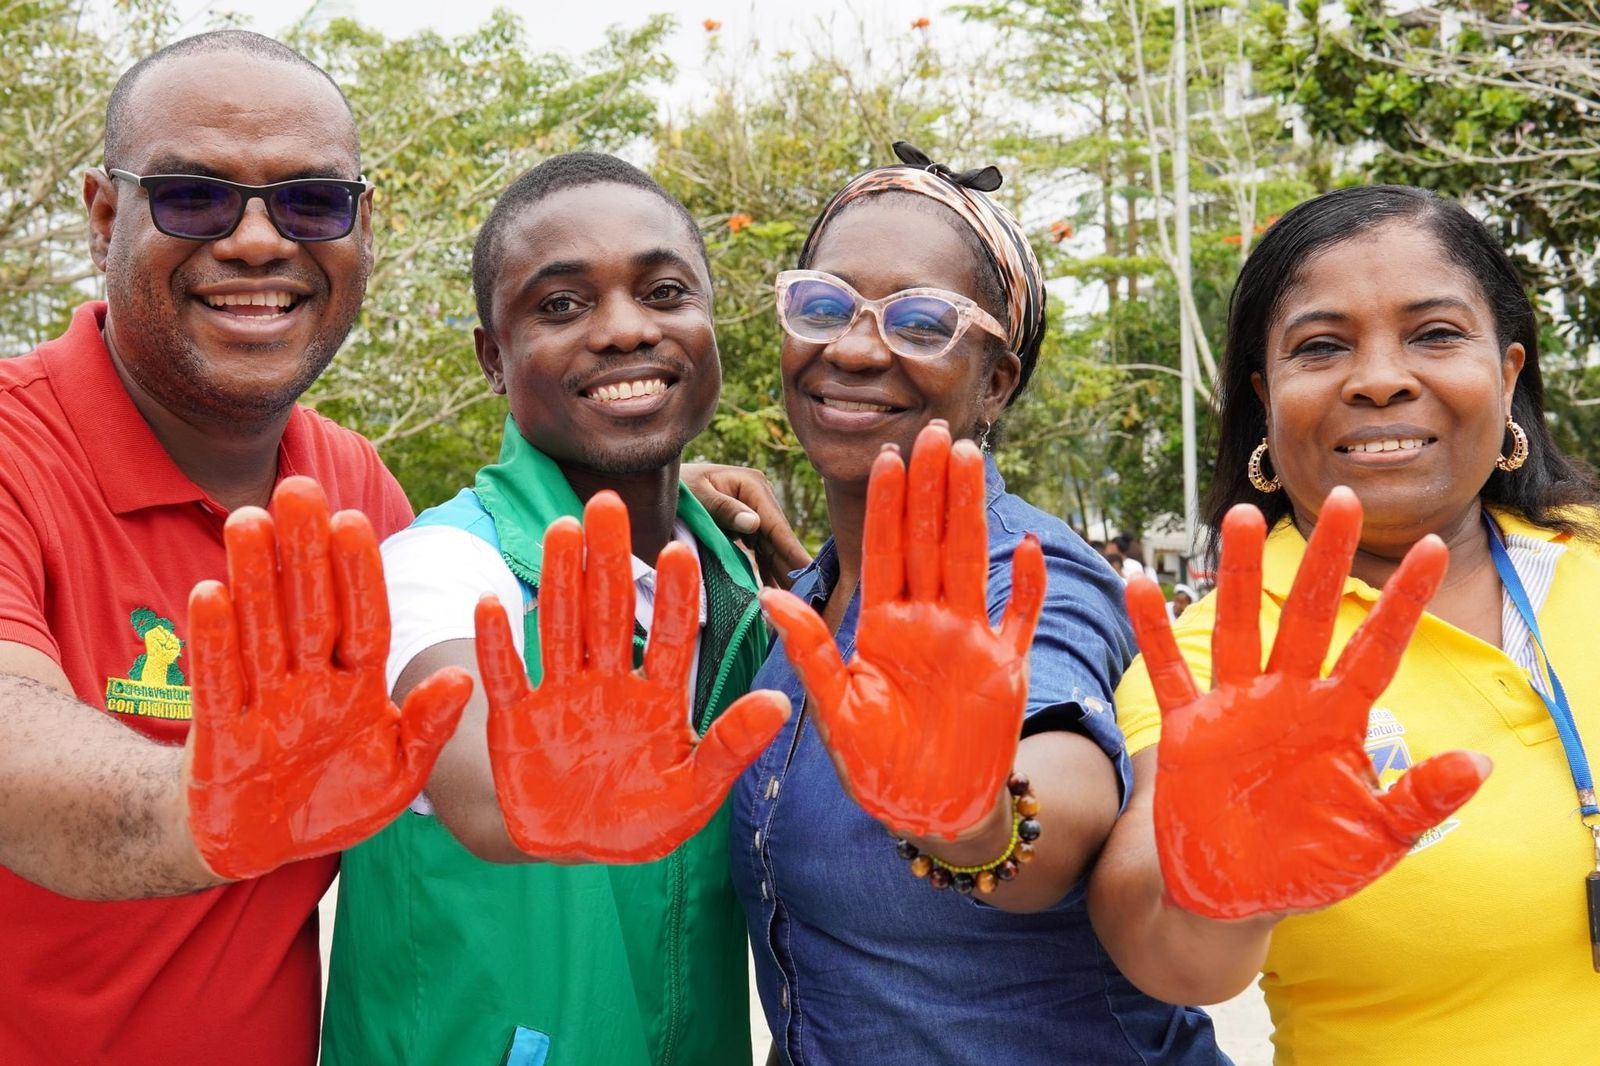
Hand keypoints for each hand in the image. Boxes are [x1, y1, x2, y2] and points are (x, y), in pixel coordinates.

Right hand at [186, 477, 472, 881]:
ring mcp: (265, 703)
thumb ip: (428, 728)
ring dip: (255, 578)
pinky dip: (215, 642)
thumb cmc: (339, 799)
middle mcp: (310, 681)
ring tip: (249, 519)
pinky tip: (210, 591)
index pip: (362, 618)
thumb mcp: (398, 772)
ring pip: (260, 630)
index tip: (354, 518)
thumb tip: (464, 678)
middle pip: (308, 607)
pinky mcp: (222, 734)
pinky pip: (219, 683)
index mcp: (359, 683)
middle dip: (304, 550)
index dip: (358, 572)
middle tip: (298, 486)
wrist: (268, 844)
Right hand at [478, 490, 790, 863]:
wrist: (576, 848)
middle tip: (607, 502)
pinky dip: (498, 645)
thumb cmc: (644, 821)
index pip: (673, 636)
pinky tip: (490, 602)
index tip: (680, 550)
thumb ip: (729, 747)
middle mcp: (610, 683)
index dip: (676, 596)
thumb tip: (780, 701)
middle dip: (609, 559)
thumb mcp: (694, 793)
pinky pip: (508, 676)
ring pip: (562, 628)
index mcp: (659, 698)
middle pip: (611, 612)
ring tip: (562, 530)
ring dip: (561, 581)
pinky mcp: (517, 720)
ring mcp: (562, 696)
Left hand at [681, 461, 810, 588]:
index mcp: (752, 485)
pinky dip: (767, 568)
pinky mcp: (746, 524)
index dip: (792, 549)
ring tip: (796, 596)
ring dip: (782, 570)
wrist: (662, 481)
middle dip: (791, 566)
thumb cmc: (678, 485)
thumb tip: (754, 524)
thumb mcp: (697, 494)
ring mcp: (755, 511)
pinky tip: (776, 588)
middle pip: (779, 538)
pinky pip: (760, 549)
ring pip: (772, 546)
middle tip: (806, 593)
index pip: (776, 524)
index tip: (807, 569)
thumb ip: (723, 508)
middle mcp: (760, 497)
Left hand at [761, 422, 1045, 839]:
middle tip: (937, 432)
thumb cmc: (873, 765)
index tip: (889, 456)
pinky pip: (1019, 616)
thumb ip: (811, 650)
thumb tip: (773, 596)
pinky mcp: (1005, 668)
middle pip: (930, 539)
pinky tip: (1027, 545)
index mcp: (883, 625)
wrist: (926, 812)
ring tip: (971, 459)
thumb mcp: (835, 709)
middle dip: (932, 487)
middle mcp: (927, 621)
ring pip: (971, 560)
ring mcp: (969, 639)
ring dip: (971, 511)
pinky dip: (1026, 584)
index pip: (884, 550)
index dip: (887, 504)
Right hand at [1126, 487, 1490, 920]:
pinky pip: (1171, 671)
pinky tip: (1141, 581)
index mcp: (1338, 719)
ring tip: (1244, 516)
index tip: (1430, 547)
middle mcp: (1288, 699)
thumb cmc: (1308, 864)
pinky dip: (1153, 629)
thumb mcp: (1376, 839)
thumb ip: (1420, 801)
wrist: (1233, 894)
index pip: (1377, 648)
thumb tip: (1479, 763)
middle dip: (1328, 560)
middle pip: (1311, 615)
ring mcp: (1236, 707)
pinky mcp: (1188, 728)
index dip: (1404, 602)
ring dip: (1242, 574)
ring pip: (1241, 626)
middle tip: (1344, 500)